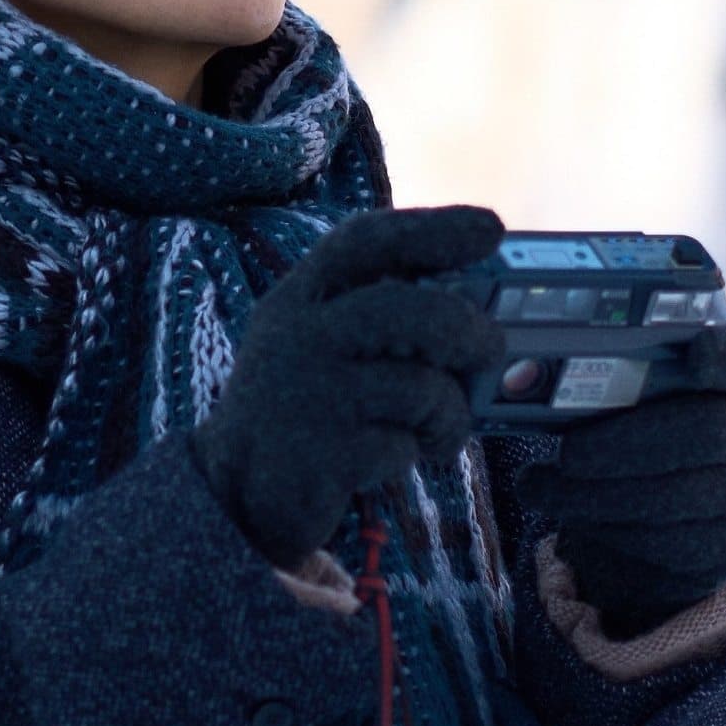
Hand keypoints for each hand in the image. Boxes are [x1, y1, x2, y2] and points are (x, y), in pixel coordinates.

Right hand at [193, 206, 505, 567]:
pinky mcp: (322, 453)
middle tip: (491, 348)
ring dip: (449, 412)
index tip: (491, 230)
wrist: (234, 495)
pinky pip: (405, 443)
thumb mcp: (318, 346)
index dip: (432, 229)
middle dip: (468, 329)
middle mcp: (298, 336)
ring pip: (421, 384)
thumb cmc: (301, 412)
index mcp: (296, 299)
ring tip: (438, 429)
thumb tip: (475, 312)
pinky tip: (395, 457)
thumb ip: (377, 320)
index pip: (364, 242)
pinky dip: (415, 452)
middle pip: (410, 311)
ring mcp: (308, 394)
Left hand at [531, 326, 725, 640]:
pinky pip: (666, 547)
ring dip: (596, 497)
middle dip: (627, 444)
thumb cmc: (631, 446)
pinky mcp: (723, 553)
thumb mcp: (627, 409)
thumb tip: (521, 380)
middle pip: (710, 434)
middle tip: (566, 455)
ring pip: (679, 500)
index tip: (697, 353)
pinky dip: (607, 532)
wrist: (656, 525)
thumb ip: (602, 386)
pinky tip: (574, 518)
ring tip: (539, 488)